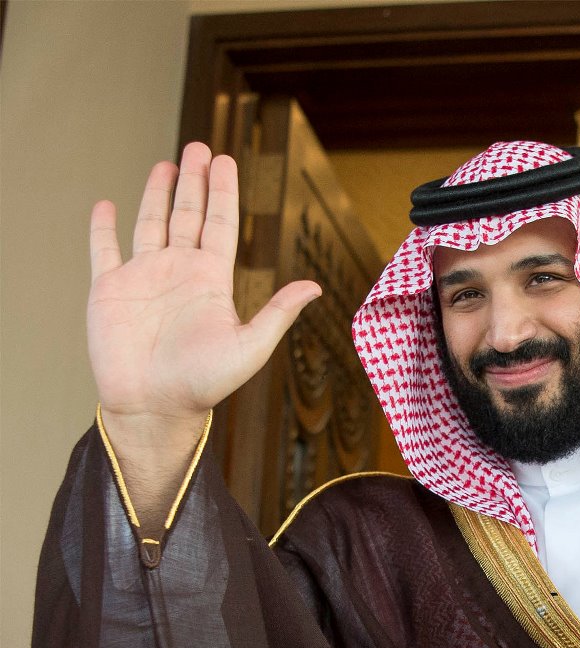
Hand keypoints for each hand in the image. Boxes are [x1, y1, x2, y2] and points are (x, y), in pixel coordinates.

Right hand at [88, 143, 319, 449]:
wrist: (155, 407)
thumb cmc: (204, 384)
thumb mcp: (249, 346)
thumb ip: (277, 313)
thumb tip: (315, 287)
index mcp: (211, 280)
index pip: (220, 224)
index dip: (223, 192)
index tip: (224, 160)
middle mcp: (179, 272)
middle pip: (189, 215)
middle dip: (194, 181)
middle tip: (199, 146)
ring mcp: (144, 278)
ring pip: (151, 224)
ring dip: (157, 194)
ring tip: (166, 164)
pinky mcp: (109, 290)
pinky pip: (104, 250)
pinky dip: (103, 228)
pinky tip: (107, 205)